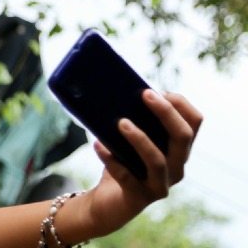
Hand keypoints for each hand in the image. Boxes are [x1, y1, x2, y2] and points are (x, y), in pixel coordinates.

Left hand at [85, 90, 201, 233]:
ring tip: (121, 123)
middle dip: (166, 113)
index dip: (179, 103)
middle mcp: (177, 166)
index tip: (155, 90)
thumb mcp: (129, 139)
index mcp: (179, 148)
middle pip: (183, 137)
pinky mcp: (139, 196)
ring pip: (157, 160)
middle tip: (145, 94)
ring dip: (139, 139)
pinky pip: (126, 176)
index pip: (194, 122)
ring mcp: (160, 183)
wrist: (108, 200)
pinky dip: (111, 159)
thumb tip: (118, 92)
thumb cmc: (122, 162)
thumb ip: (133, 119)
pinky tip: (98, 145)